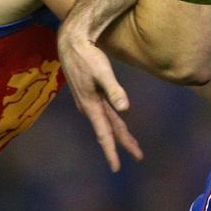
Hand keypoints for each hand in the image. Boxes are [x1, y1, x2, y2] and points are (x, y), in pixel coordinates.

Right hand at [57, 31, 142, 171]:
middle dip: (124, 143)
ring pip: (108, 122)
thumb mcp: (102, 72)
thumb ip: (114, 90)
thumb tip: (125, 109)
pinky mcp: (91, 94)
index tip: (117, 168)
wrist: (71, 42)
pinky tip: (117, 122)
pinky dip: (114, 121)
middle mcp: (90, 107)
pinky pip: (105, 112)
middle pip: (110, 130)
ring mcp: (90, 101)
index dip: (111, 151)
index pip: (104, 134)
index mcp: (92, 106)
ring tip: (133, 144)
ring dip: (120, 133)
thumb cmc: (87, 56)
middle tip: (139, 155)